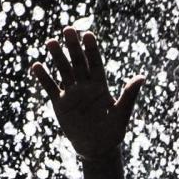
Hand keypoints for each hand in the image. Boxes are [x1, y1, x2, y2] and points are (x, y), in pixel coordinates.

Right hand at [32, 28, 143, 162]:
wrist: (97, 148)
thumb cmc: (113, 131)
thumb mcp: (122, 113)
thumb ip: (129, 94)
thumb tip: (142, 77)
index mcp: (101, 86)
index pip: (95, 63)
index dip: (91, 49)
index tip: (87, 34)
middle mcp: (85, 86)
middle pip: (78, 63)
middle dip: (73, 47)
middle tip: (67, 29)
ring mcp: (71, 93)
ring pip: (63, 71)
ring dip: (57, 57)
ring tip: (51, 42)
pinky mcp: (60, 103)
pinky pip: (50, 87)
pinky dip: (43, 77)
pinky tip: (36, 65)